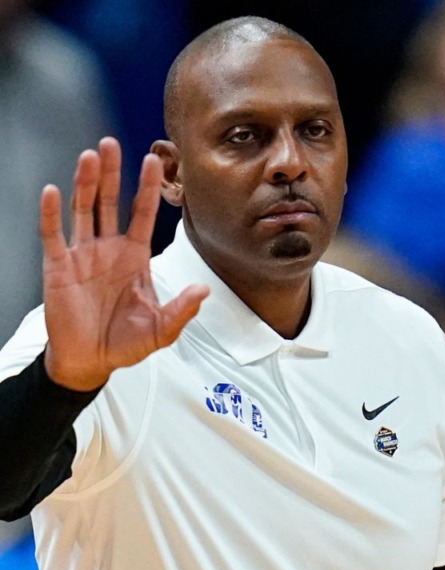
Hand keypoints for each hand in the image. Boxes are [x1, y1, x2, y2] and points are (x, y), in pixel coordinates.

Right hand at [40, 137, 208, 390]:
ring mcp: (82, 255)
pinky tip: (52, 190)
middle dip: (113, 173)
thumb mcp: (162, 329)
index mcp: (135, 257)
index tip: (154, 159)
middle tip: (112, 143)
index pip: (142, 213)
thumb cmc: (126, 343)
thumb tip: (204, 290)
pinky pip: (53, 235)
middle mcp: (108, 249)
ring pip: (83, 209)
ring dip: (85, 182)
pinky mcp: (57, 267)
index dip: (147, 187)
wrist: (90, 361)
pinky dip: (51, 213)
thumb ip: (182, 308)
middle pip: (110, 202)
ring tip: (89, 156)